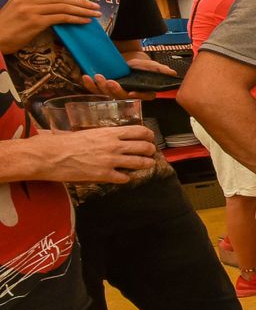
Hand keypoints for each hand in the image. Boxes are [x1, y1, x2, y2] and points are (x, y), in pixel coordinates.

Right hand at [0, 0, 99, 53]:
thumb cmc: (4, 31)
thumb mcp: (16, 14)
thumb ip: (32, 9)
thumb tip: (52, 11)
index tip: (84, 0)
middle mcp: (27, 0)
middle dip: (81, 1)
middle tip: (94, 5)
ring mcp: (31, 10)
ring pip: (63, 6)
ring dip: (82, 9)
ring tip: (94, 13)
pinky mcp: (35, 21)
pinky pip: (61, 18)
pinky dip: (75, 18)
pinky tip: (85, 21)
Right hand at [23, 126, 157, 183]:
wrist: (51, 155)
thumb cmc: (64, 142)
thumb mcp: (88, 132)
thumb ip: (104, 136)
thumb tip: (114, 137)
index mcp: (110, 133)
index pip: (140, 131)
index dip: (149, 135)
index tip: (150, 138)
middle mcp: (114, 146)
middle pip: (144, 147)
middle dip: (151, 151)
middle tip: (151, 153)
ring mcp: (111, 161)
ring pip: (140, 163)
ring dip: (145, 164)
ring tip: (146, 164)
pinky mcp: (104, 175)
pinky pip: (124, 178)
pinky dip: (126, 178)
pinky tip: (124, 177)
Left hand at [80, 56, 177, 100]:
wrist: (124, 55)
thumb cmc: (138, 62)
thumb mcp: (150, 64)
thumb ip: (159, 70)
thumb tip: (171, 73)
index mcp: (142, 90)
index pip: (143, 96)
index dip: (138, 95)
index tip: (132, 92)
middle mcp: (127, 93)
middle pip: (121, 96)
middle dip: (114, 90)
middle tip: (110, 81)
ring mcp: (113, 91)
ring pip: (107, 94)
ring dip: (101, 87)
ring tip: (98, 76)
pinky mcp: (102, 87)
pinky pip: (94, 89)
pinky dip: (89, 84)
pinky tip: (86, 77)